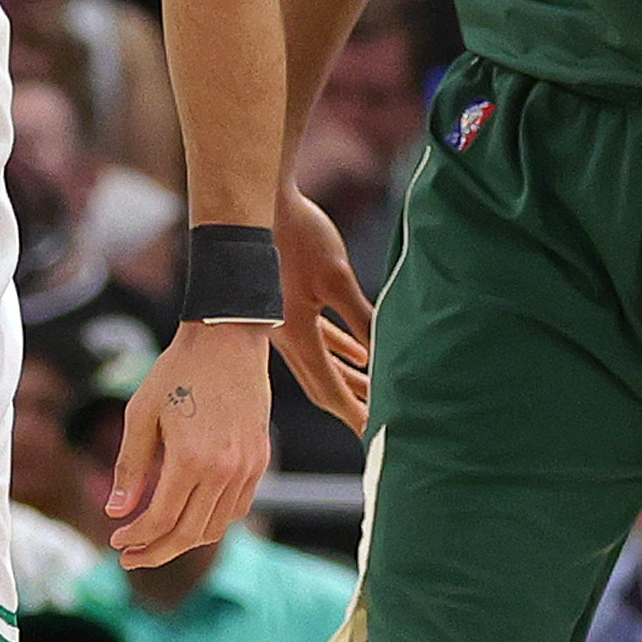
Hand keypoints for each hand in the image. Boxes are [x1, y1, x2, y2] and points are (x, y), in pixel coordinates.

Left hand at [106, 320, 272, 567]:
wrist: (227, 339)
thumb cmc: (177, 371)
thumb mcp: (141, 413)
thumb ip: (130, 467)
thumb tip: (116, 512)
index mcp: (191, 458)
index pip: (162, 519)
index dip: (136, 538)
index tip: (116, 542)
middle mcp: (225, 470)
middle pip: (189, 533)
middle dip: (156, 552)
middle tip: (130, 557)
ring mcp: (247, 468)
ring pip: (216, 527)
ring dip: (184, 541)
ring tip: (155, 542)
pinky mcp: (259, 461)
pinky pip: (236, 509)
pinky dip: (212, 522)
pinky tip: (189, 518)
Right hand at [273, 184, 372, 431]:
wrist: (255, 206)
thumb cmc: (295, 237)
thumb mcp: (336, 278)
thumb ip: (362, 318)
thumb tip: (386, 355)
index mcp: (296, 336)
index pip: (330, 389)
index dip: (354, 414)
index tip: (374, 436)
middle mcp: (285, 337)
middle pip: (322, 384)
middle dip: (353, 405)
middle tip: (379, 427)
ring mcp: (282, 323)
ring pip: (320, 363)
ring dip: (348, 380)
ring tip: (378, 396)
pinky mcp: (285, 304)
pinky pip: (316, 339)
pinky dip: (338, 351)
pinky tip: (360, 356)